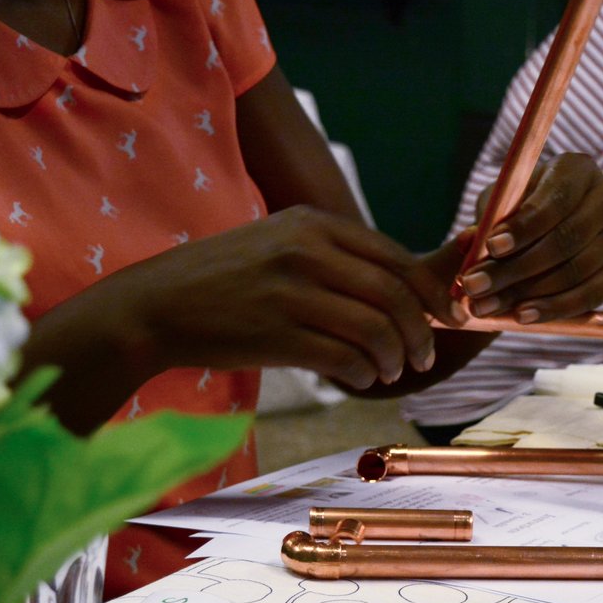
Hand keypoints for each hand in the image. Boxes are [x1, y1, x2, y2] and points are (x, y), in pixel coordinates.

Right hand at [129, 206, 466, 386]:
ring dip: (395, 357)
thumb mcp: (276, 246)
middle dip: (421, 331)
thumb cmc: (221, 282)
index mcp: (311, 223)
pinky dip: (364, 374)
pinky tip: (362, 379)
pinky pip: (344, 358)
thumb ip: (331, 259)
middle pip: (394, 292)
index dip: (430, 293)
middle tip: (423, 356)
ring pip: (375, 328)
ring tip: (392, 373)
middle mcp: (305, 250)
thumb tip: (397, 293)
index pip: (393, 257)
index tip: (445, 318)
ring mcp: (291, 291)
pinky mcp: (277, 334)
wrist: (157, 305)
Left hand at [457, 153, 602, 323]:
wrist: (542, 233)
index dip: (524, 226)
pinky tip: (521, 316)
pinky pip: (589, 296)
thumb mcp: (497, 207)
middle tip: (475, 286)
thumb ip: (485, 220)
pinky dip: (553, 309)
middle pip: (564, 240)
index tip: (492, 247)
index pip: (556, 199)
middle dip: (514, 268)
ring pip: (573, 271)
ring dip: (526, 293)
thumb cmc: (517, 212)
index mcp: (577, 170)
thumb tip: (470, 241)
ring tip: (484, 306)